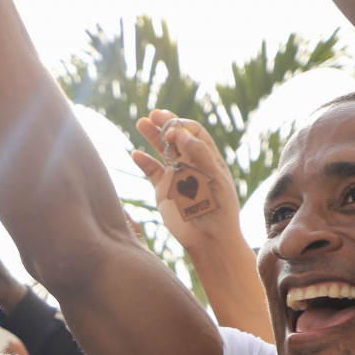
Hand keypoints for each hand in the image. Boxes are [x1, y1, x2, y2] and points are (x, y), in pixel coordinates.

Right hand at [132, 111, 242, 253]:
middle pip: (176, 137)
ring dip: (152, 136)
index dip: (182, 127)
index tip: (172, 132)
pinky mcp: (163, 190)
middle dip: (165, 124)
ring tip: (141, 123)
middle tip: (154, 115)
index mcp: (208, 158)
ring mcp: (176, 176)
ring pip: (162, 151)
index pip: (194, 133)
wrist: (208, 239)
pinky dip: (143, 162)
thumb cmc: (219, 209)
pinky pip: (151, 172)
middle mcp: (191, 164)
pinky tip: (136, 154)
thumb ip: (199, 153)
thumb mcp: (214, 179)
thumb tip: (180, 132)